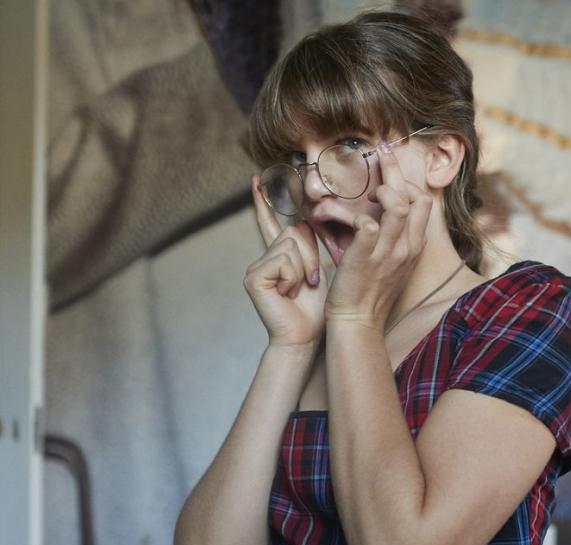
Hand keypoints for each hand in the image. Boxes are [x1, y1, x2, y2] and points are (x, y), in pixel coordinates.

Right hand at [245, 175, 328, 349]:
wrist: (305, 339)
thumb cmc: (315, 310)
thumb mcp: (317, 270)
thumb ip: (308, 246)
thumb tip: (301, 223)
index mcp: (278, 256)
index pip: (271, 223)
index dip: (263, 202)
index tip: (256, 180)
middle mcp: (263, 259)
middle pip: (293, 232)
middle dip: (309, 255)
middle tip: (309, 282)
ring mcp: (255, 268)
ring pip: (290, 244)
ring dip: (303, 268)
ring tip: (298, 290)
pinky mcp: (253, 278)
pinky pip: (283, 259)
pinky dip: (292, 276)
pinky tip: (286, 293)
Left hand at [325, 141, 430, 329]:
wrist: (357, 321)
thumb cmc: (370, 291)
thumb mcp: (392, 261)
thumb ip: (393, 236)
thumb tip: (382, 213)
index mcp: (414, 246)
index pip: (423, 201)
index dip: (408, 181)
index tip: (391, 169)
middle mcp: (406, 247)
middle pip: (415, 197)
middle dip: (397, 171)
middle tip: (381, 152)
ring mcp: (387, 253)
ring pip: (397, 207)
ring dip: (382, 191)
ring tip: (369, 191)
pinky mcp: (364, 258)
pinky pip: (368, 226)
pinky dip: (359, 217)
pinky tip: (352, 220)